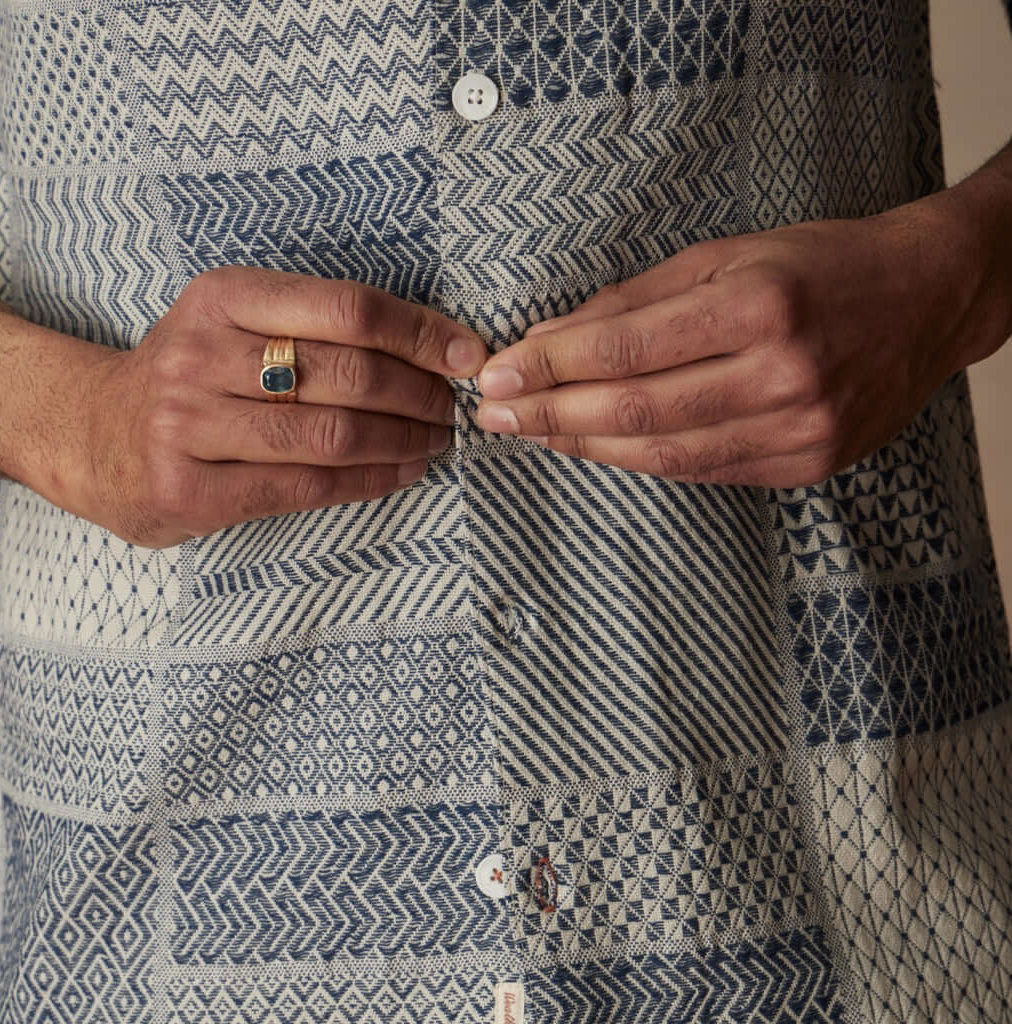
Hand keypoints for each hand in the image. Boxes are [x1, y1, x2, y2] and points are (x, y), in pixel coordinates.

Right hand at [63, 267, 485, 546]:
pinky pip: (306, 486)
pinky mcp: (190, 488)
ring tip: (435, 442)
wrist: (89, 434)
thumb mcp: (231, 323)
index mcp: (223, 297)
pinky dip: (369, 481)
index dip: (421, 333)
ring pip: (332, 434)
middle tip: (451, 408)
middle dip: (421, 394)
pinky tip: (401, 473)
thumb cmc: (186, 376)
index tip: (468, 354)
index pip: (347, 308)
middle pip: (348, 374)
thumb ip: (311, 327)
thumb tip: (430, 347)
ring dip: (403, 441)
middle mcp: (202, 353)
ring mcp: (189, 424)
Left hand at [474, 202, 997, 486]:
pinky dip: (640, 460)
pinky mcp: (806, 464)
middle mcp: (782, 374)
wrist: (926, 301)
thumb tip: (550, 336)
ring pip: (663, 455)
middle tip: (494, 417)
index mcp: (761, 305)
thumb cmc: (821, 265)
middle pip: (636, 412)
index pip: (626, 349)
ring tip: (534, 434)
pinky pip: (702, 471)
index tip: (497, 376)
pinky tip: (598, 446)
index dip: (549, 366)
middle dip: (551, 415)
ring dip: (586, 446)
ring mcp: (799, 430)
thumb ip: (634, 300)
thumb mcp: (727, 254)